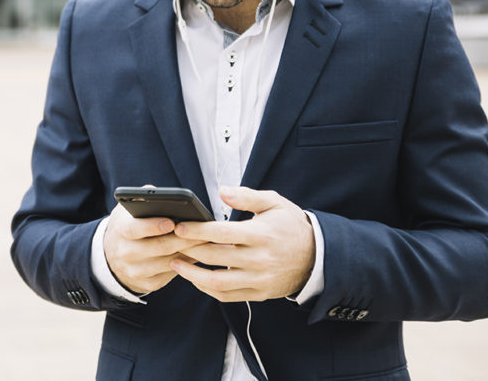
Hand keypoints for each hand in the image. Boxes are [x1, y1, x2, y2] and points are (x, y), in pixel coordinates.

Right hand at [103, 201, 206, 294]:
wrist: (114, 258)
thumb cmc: (129, 227)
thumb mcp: (128, 211)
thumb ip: (143, 200)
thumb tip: (166, 196)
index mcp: (120, 230)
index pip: (134, 229)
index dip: (153, 226)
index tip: (172, 222)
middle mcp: (125, 252)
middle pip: (158, 247)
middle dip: (182, 239)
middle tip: (202, 231)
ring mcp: (135, 270)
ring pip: (168, 262)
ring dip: (188, 252)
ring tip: (205, 242)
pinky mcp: (147, 284)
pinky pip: (171, 274)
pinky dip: (186, 265)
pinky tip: (197, 255)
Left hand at [170, 186, 314, 301]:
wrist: (317, 257)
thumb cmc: (290, 226)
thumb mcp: (274, 203)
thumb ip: (247, 196)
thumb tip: (222, 191)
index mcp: (261, 234)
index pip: (221, 233)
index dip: (197, 230)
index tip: (179, 226)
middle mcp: (259, 259)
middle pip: (215, 256)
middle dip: (189, 249)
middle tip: (171, 242)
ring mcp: (259, 280)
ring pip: (217, 282)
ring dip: (192, 274)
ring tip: (175, 262)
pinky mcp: (259, 294)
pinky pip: (227, 296)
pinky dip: (207, 289)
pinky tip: (195, 278)